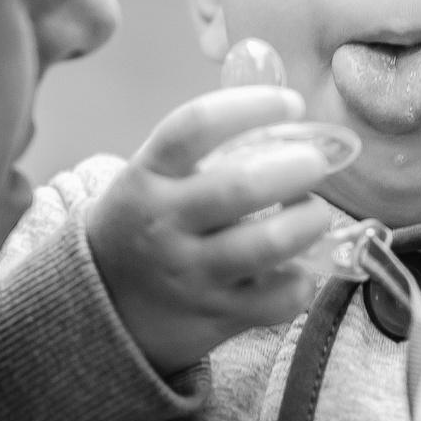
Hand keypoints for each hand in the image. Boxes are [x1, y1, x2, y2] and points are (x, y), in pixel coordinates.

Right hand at [84, 87, 341, 374]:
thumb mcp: (152, 178)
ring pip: (269, 244)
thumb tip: (285, 110)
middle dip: (297, 167)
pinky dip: (301, 280)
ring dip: (309, 221)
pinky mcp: (215, 316)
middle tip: (315, 163)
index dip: (252, 106)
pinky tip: (296, 267)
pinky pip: (279, 299)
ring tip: (314, 214)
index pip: (197, 126)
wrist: (105, 306)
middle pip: (241, 186)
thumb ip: (205, 147)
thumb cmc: (146, 223)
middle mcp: (165, 224)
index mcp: (148, 177)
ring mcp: (190, 274)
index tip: (291, 104)